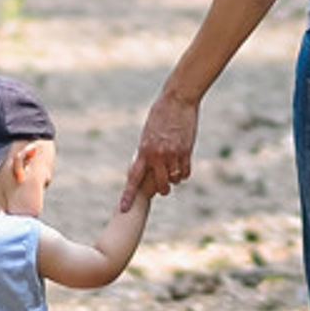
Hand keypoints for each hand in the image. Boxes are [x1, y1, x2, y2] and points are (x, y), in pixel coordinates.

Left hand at [122, 91, 200, 210]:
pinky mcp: (186, 151)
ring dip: (175, 179)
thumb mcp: (147, 134)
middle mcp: (157, 155)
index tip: (123, 209)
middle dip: (163, 189)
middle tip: (164, 189)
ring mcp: (173, 153)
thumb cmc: (159, 115)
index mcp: (143, 151)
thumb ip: (146, 151)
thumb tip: (145, 164)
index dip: (128, 195)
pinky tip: (183, 169)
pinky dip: (184, 173)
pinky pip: (186, 171)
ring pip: (175, 179)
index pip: (133, 178)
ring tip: (174, 172)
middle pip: (161, 184)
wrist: (176, 101)